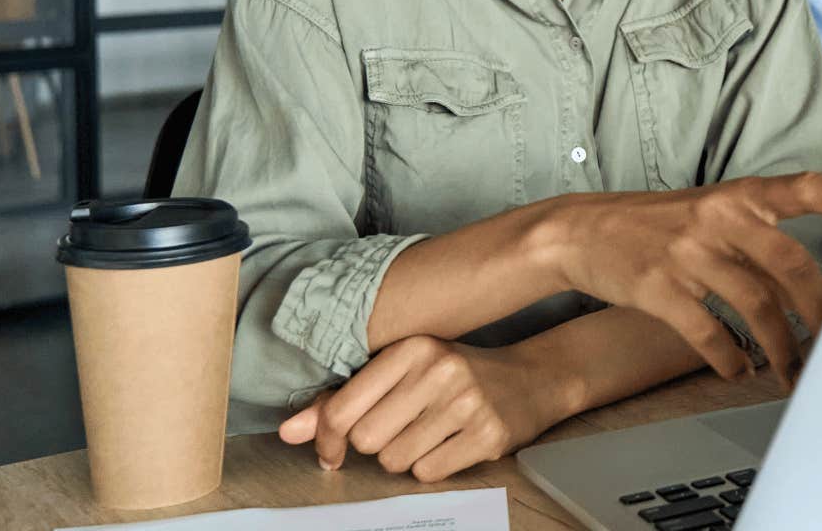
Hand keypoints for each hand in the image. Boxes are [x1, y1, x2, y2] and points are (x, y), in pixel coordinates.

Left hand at [279, 336, 560, 481]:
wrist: (533, 379)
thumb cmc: (456, 375)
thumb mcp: (403, 372)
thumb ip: (344, 399)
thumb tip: (288, 431)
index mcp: (412, 348)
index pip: (342, 408)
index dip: (326, 438)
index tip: (330, 451)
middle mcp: (439, 370)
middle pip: (365, 440)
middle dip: (375, 445)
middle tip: (401, 428)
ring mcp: (467, 402)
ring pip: (394, 461)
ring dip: (404, 457)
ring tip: (430, 433)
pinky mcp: (487, 434)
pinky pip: (427, 473)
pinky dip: (431, 467)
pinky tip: (450, 444)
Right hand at [553, 173, 821, 387]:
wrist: (582, 230)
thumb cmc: (663, 226)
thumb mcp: (712, 214)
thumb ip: (759, 242)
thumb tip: (813, 293)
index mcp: (737, 196)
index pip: (797, 188)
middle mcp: (717, 218)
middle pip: (788, 265)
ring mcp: (687, 251)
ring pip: (755, 306)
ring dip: (781, 348)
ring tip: (793, 375)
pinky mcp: (657, 286)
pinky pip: (707, 332)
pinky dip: (729, 359)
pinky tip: (739, 372)